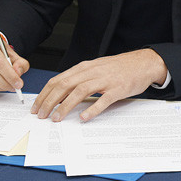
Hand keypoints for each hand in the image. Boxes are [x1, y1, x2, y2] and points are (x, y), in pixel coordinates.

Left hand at [31, 49, 166, 121]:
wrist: (143, 63)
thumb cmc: (119, 68)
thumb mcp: (96, 68)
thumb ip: (80, 78)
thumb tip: (61, 93)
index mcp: (85, 67)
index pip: (58, 80)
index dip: (44, 94)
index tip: (36, 106)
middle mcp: (92, 72)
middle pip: (65, 85)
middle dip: (49, 101)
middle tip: (41, 115)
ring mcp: (106, 80)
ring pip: (80, 91)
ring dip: (65, 106)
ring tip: (56, 118)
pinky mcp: (118, 89)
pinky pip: (103, 100)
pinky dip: (92, 109)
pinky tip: (84, 117)